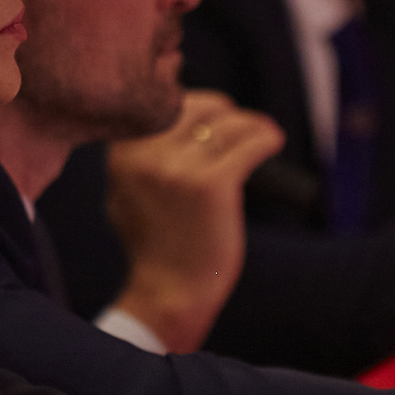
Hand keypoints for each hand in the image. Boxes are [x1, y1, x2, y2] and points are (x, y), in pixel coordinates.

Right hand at [104, 90, 284, 352]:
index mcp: (121, 152)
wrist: (168, 292)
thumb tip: (170, 110)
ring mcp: (178, 169)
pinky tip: (273, 140)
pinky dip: (267, 137)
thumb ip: (140, 154)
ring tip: (263, 134)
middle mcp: (144, 155)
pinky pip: (250, 143)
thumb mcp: (127, 191)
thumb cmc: (153, 244)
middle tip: (240, 129)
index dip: (198, 105)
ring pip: (229, 124)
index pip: (166, 102)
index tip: (217, 113)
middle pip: (200, 107)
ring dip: (251, 125)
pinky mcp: (212, 185)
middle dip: (225, 114)